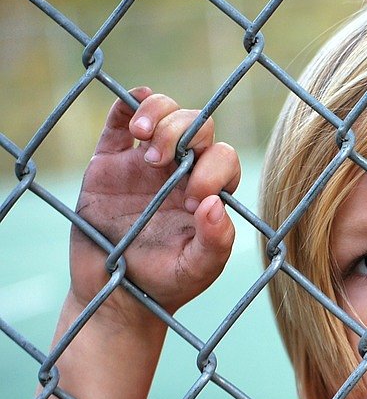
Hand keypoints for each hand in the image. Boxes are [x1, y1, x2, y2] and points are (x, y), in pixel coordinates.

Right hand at [71, 87, 238, 324]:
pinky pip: (119, 121)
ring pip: (165, 114)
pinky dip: (127, 105)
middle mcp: (183, 170)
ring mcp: (146, 162)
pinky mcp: (110, 161)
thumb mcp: (197, 269)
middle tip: (159, 162)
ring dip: (159, 114)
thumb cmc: (166, 281)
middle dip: (183, 132)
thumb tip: (215, 203)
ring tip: (145, 137)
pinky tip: (131, 115)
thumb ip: (216, 242)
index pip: (223, 159)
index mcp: (209, 191)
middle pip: (197, 127)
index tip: (192, 199)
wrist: (115, 293)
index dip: (212, 169)